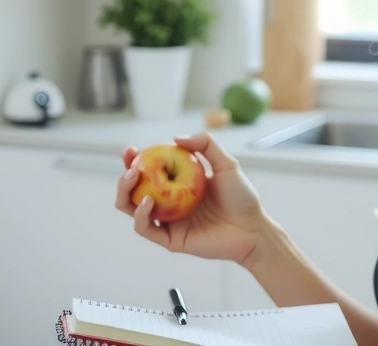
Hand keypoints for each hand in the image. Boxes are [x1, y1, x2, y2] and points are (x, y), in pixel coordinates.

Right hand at [115, 132, 267, 265]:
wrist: (253, 227)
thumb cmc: (241, 196)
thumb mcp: (226, 163)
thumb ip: (206, 145)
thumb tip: (176, 138)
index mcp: (177, 184)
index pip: (149, 171)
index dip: (135, 160)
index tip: (131, 150)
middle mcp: (168, 203)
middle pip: (134, 191)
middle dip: (124, 176)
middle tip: (130, 166)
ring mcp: (168, 222)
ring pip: (133, 210)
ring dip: (126, 194)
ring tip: (133, 179)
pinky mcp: (170, 240)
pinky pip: (146, 229)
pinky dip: (141, 215)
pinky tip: (148, 200)